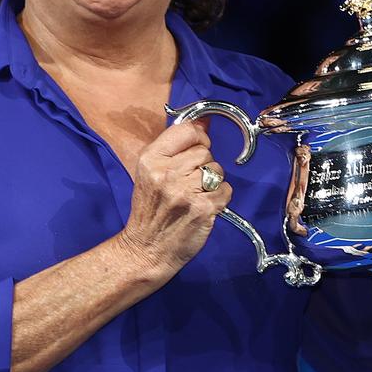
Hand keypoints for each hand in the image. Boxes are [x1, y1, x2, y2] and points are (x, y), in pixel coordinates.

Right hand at [116, 120, 231, 273]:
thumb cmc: (150, 209)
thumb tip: (205, 120)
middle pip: (204, 151)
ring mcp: (186, 192)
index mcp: (151, 159)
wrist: (146, 250)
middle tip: (188, 183)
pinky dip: (220, 198)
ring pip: (216, 170)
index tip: (194, 149)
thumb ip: (176, 145)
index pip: (188, 131)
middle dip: (201, 165)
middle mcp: (167, 173)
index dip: (197, 138)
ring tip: (194, 195)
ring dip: (211, 182)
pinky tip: (203, 206)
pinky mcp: (203, 209)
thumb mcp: (151, 172)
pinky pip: (226, 189)